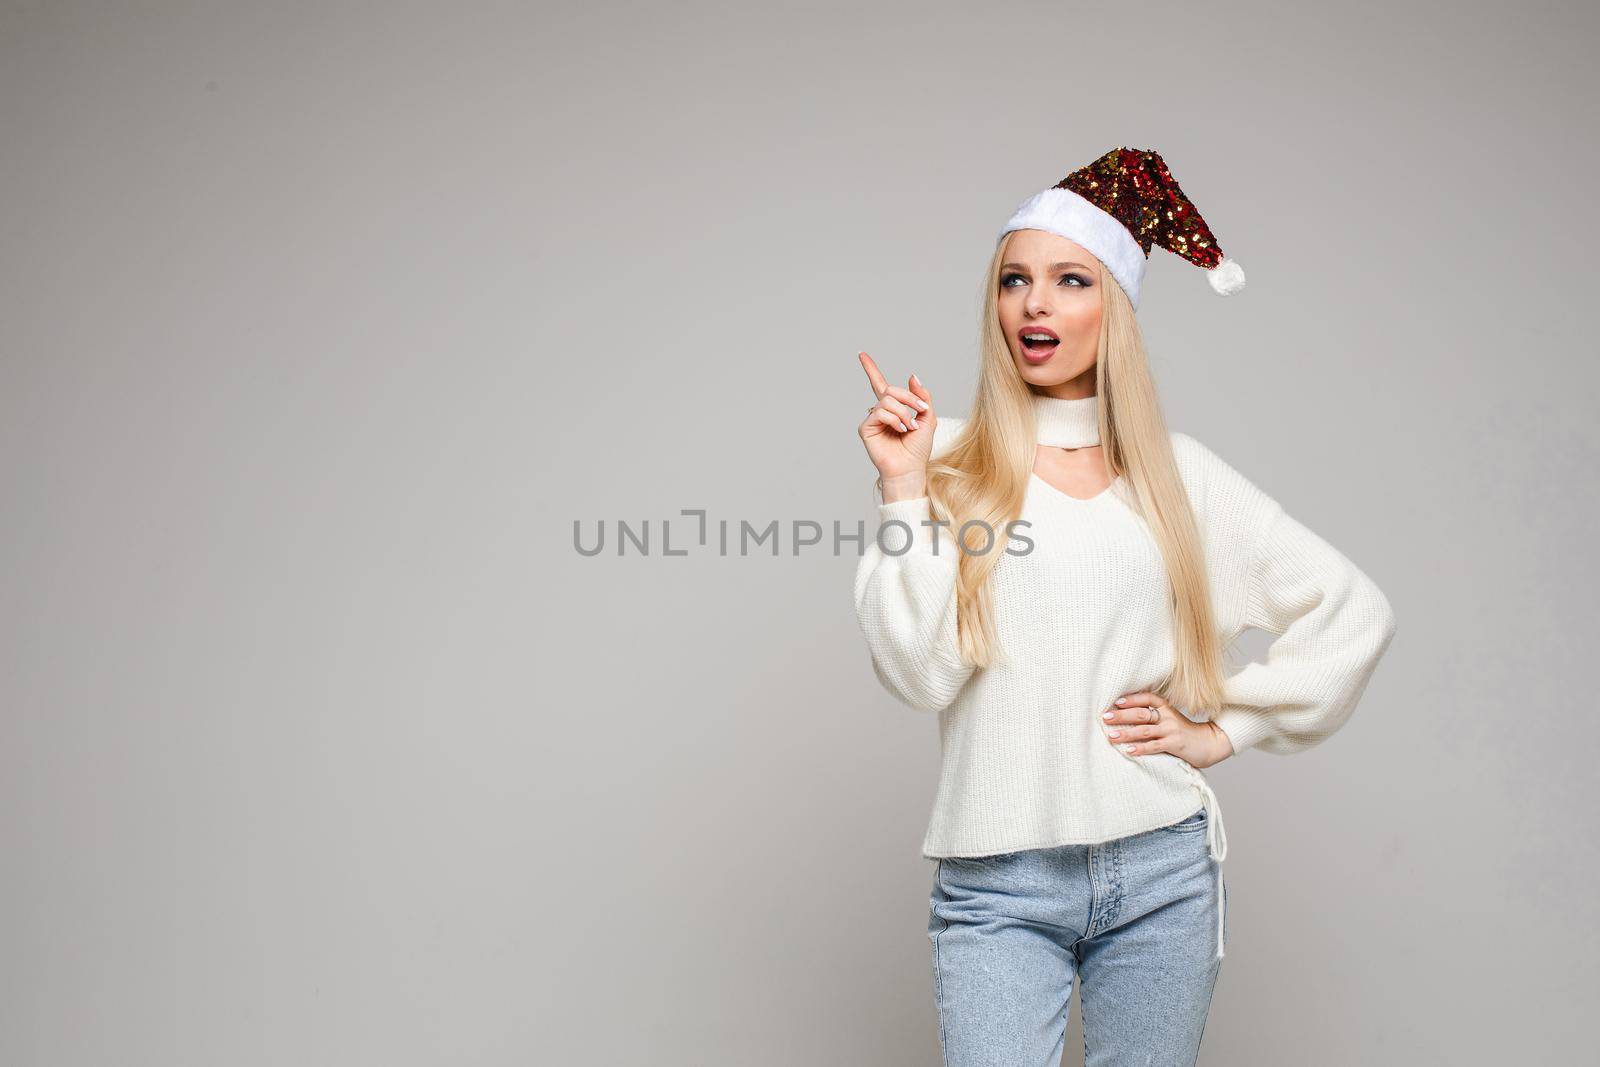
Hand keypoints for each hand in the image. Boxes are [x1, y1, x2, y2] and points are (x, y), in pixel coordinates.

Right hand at [857, 351, 936, 490]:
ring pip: (887, 400)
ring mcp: (872, 420)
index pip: (880, 384)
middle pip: (890, 389)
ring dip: (904, 412)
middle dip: (909, 399)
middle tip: (921, 412)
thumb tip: (912, 376)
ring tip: (909, 428)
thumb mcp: (927, 417)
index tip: (862, 354)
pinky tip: (900, 430)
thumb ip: (921, 396)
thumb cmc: (917, 448)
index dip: (871, 369)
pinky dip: (894, 419)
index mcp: (893, 408)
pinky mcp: (866, 428)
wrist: (910, 468)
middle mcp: (880, 412)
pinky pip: (880, 412)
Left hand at [1101, 691, 1234, 769]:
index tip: (1116, 702)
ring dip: (1125, 733)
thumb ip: (1154, 716)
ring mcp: (1171, 730)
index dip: (1131, 699)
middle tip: (1105, 717)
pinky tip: (1129, 751)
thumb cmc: (1184, 732)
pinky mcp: (1175, 744)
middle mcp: (1168, 716)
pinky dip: (1140, 748)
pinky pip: (1154, 746)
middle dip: (1121, 716)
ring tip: (1111, 736)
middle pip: (1141, 714)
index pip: (1147, 698)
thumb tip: (1127, 716)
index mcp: (1166, 707)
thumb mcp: (1170, 719)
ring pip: (1144, 730)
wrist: (1209, 744)